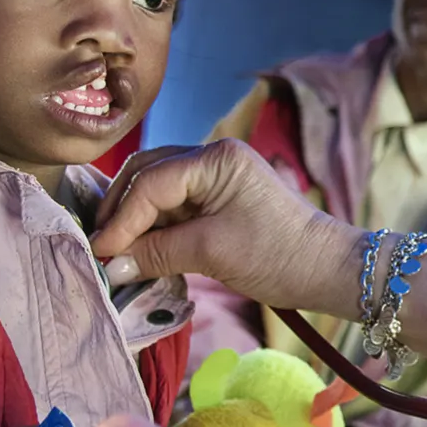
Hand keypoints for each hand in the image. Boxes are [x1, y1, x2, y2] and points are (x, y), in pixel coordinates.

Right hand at [93, 140, 358, 312]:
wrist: (325, 269)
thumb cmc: (277, 256)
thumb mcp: (212, 253)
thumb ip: (157, 253)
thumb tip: (112, 265)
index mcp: (217, 158)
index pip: (152, 182)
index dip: (122, 218)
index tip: (101, 251)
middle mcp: (213, 156)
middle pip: (147, 174)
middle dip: (121, 210)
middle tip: (102, 248)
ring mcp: (216, 175)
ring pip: (156, 188)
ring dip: (134, 218)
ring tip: (117, 252)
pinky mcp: (218, 197)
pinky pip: (173, 204)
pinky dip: (153, 225)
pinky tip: (141, 249)